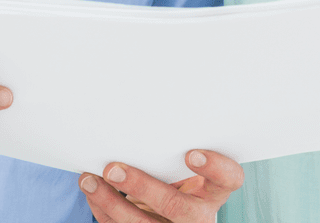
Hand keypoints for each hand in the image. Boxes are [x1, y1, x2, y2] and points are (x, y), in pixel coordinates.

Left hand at [80, 150, 243, 222]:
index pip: (229, 179)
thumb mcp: (184, 161)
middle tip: (113, 168)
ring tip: (90, 180)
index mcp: (215, 189)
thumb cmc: (178, 172)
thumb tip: (143, 108)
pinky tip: (92, 191)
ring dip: (110, 202)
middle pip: (177, 207)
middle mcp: (200, 214)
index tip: (191, 154)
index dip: (215, 168)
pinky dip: (103, 210)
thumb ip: (174, 146)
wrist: (174, 208)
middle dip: (141, 188)